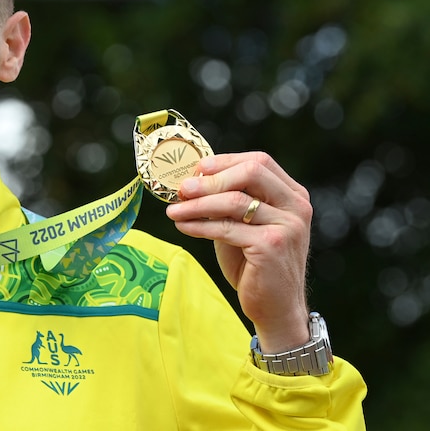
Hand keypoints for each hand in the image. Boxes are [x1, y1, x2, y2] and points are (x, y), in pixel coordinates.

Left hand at [165, 152, 312, 352]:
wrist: (275, 307)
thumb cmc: (255, 264)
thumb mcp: (243, 226)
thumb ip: (227, 203)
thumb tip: (190, 183)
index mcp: (292, 195)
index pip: (258, 161)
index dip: (224, 162)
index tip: (196, 169)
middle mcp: (296, 206)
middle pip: (251, 172)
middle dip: (211, 178)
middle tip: (183, 188)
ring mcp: (287, 226)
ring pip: (234, 201)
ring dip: (197, 204)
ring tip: (173, 210)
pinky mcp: (271, 246)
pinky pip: (226, 228)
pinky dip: (199, 225)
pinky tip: (182, 226)